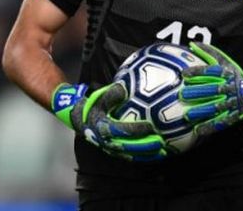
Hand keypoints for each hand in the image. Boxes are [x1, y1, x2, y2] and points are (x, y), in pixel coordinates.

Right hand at [52, 82, 166, 160]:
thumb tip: (125, 87)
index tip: (150, 125)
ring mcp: (110, 148)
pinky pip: (130, 156)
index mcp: (103, 127)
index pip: (121, 130)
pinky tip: (157, 154)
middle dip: (145, 146)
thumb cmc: (93, 105)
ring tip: (163, 151)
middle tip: (161, 142)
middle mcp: (106, 141)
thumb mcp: (101, 97)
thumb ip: (113, 93)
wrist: (78, 118)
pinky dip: (143, 156)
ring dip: (146, 154)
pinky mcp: (114, 152)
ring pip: (130, 154)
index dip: (135, 129)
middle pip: (128, 146)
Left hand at [180, 42, 242, 136]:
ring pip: (216, 107)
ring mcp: (233, 103)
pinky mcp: (234, 116)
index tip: (184, 74)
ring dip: (202, 111)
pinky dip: (210, 126)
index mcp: (227, 75)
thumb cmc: (235, 77)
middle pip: (213, 90)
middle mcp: (230, 88)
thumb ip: (209, 54)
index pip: (212, 72)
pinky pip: (221, 122)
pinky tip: (198, 130)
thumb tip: (192, 44)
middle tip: (182, 95)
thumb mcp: (226, 63)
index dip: (198, 72)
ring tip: (188, 115)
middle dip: (198, 92)